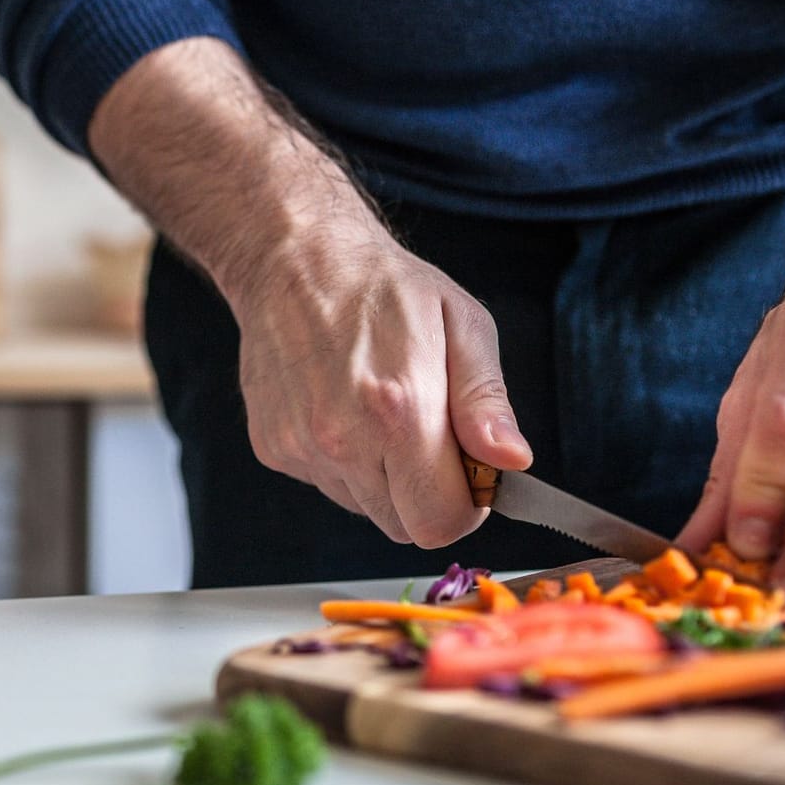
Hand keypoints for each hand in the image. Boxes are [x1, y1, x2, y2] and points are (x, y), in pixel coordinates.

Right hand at [224, 222, 533, 546]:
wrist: (293, 257)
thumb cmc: (383, 286)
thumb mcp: (463, 326)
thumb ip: (487, 404)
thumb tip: (511, 461)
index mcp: (400, 409)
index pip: (440, 522)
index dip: (466, 508)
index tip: (470, 474)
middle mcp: (343, 439)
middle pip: (403, 526)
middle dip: (427, 495)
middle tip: (429, 437)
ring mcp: (302, 448)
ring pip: (365, 508)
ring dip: (384, 479)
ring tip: (380, 413)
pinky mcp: (273, 449)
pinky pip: (327, 485)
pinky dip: (345, 462)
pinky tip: (343, 407)